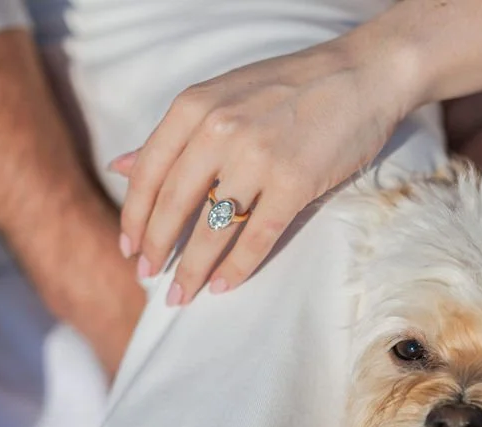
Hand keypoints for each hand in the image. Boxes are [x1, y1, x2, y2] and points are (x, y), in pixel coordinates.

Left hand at [111, 38, 414, 305]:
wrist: (361, 76)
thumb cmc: (292, 86)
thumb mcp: (222, 96)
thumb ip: (175, 135)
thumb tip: (120, 167)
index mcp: (195, 107)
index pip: (148, 172)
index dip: (134, 216)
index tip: (129, 247)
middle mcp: (219, 130)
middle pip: (174, 204)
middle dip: (157, 248)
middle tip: (148, 277)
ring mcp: (258, 157)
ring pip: (212, 227)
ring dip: (193, 268)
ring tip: (182, 294)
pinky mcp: (295, 182)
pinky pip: (258, 235)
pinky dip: (238, 265)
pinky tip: (224, 285)